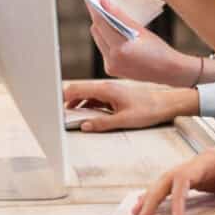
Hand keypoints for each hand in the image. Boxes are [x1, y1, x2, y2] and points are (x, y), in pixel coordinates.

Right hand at [63, 79, 197, 131]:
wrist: (163, 104)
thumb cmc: (147, 110)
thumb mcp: (124, 120)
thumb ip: (102, 123)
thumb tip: (83, 126)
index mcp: (105, 90)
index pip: (77, 89)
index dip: (62, 97)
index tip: (51, 105)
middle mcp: (105, 87)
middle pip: (78, 91)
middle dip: (65, 100)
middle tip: (54, 112)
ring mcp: (108, 91)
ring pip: (85, 95)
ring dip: (75, 104)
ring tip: (66, 116)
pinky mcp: (112, 96)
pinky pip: (93, 99)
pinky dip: (85, 106)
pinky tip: (83, 115)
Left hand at [89, 0, 198, 87]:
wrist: (169, 71)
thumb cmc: (158, 49)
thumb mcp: (141, 30)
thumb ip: (120, 16)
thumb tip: (103, 1)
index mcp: (120, 49)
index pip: (101, 23)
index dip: (94, 9)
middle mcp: (112, 60)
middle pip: (96, 32)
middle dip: (99, 18)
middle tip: (102, 6)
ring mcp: (110, 67)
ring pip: (98, 40)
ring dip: (102, 29)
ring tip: (111, 19)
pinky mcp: (111, 70)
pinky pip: (103, 49)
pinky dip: (108, 40)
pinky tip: (117, 36)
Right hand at [132, 130, 214, 214]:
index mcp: (211, 159)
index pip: (184, 177)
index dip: (177, 199)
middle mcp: (202, 162)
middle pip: (170, 177)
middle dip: (153, 195)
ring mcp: (204, 171)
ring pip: (172, 181)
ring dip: (155, 195)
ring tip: (139, 211)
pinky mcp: (208, 179)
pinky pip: (182, 188)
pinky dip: (168, 196)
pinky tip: (158, 206)